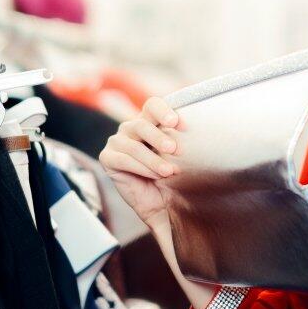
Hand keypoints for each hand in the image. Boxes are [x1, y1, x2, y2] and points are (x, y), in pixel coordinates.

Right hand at [99, 95, 183, 233]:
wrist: (161, 203)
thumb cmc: (172, 176)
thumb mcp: (180, 157)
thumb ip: (184, 140)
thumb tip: (200, 127)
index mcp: (149, 121)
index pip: (153, 105)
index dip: (164, 111)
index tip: (177, 124)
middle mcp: (131, 128)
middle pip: (142, 124)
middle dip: (159, 137)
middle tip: (174, 150)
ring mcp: (117, 141)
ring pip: (134, 146)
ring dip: (153, 160)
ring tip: (169, 172)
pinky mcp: (107, 157)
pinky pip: (123, 159)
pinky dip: (141, 168)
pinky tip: (154, 176)